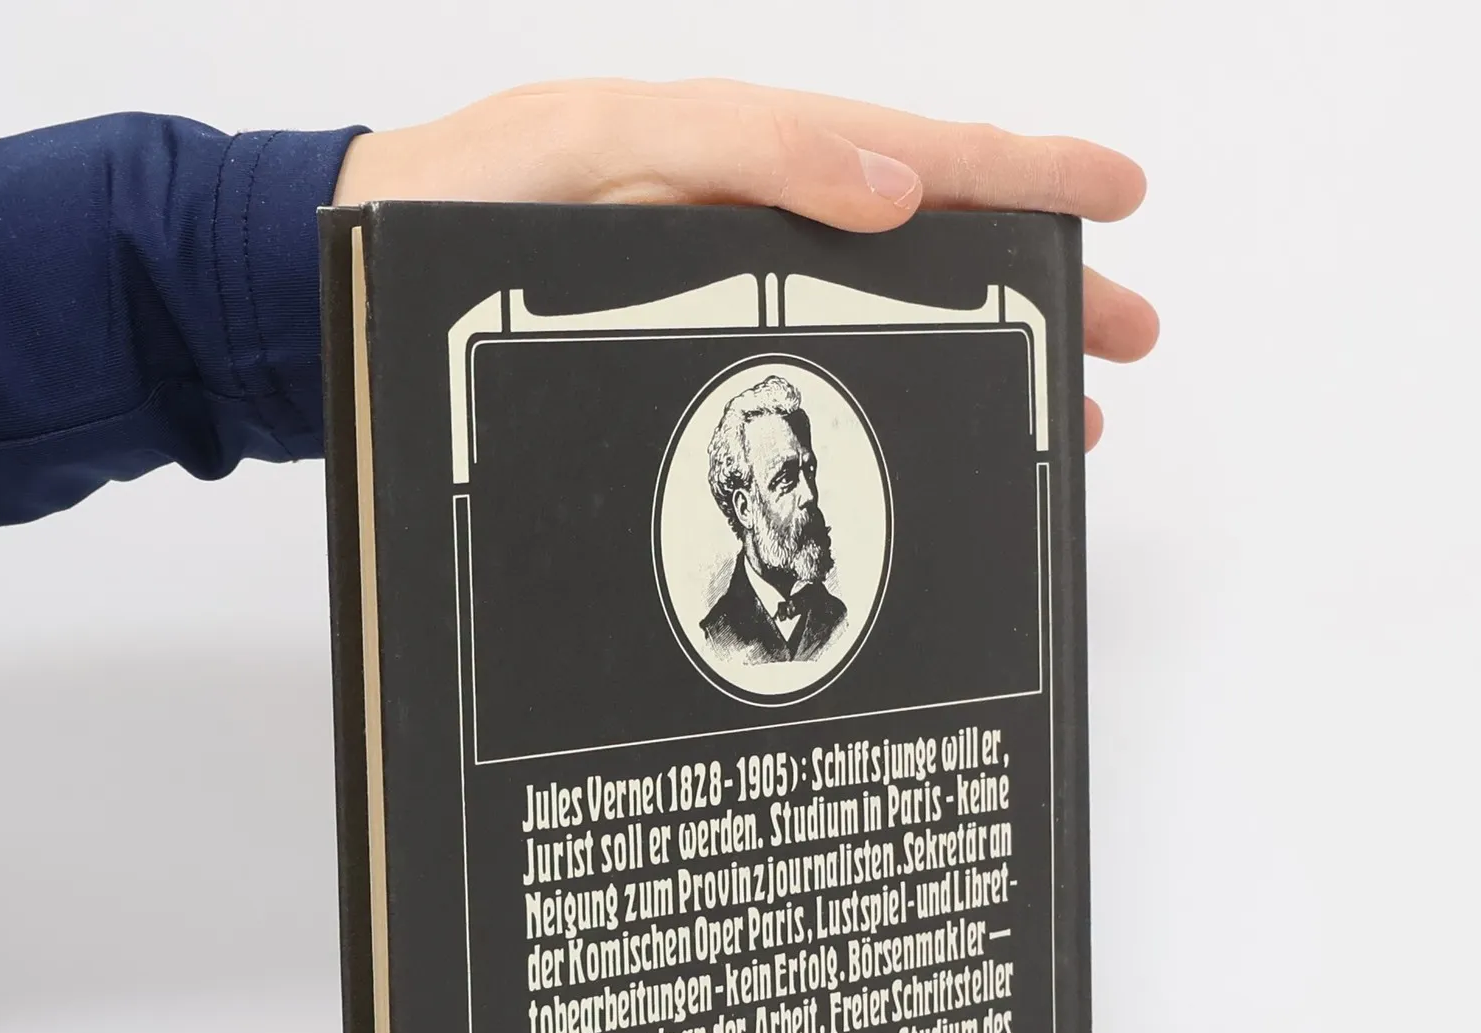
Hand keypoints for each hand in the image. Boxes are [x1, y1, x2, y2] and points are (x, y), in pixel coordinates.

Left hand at [335, 79, 1155, 448]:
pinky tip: (923, 442)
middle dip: (1036, 284)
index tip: (1117, 197)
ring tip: (1068, 412)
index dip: (1022, 174)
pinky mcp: (681, 363)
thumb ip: (743, 148)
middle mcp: (744, 225)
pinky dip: (882, 403)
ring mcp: (718, 299)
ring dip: (979, 363)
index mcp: (737, 153)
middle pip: (923, 247)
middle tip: (1130, 336)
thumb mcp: (592, 142)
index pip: (913, 153)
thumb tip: (890, 187)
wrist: (350, 275)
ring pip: (879, 324)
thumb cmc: (450, 199)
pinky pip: (808, 376)